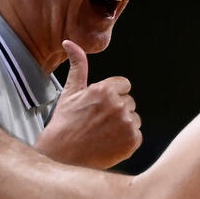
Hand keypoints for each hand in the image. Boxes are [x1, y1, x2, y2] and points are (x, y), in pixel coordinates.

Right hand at [37, 40, 141, 168]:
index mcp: (105, 90)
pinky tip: (109, 144)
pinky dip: (126, 141)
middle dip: (117, 111)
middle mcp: (118, 105)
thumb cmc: (64, 123)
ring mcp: (126, 124)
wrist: (62, 156)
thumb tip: (70, 42)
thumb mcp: (70, 92)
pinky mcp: (132, 141)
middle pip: (130, 103)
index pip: (124, 85)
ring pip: (134, 119)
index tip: (100, 107)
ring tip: (103, 134)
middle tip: (98, 123)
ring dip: (123, 126)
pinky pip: (137, 136)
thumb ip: (78, 66)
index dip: (113, 96)